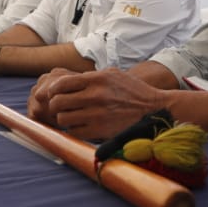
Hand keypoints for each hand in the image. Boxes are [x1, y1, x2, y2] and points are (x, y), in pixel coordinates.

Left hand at [37, 68, 170, 139]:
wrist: (154, 108)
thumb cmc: (132, 90)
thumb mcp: (113, 74)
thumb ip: (90, 76)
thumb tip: (65, 82)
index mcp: (97, 79)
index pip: (61, 84)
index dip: (53, 90)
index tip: (55, 94)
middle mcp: (95, 96)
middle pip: (57, 103)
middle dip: (56, 106)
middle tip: (62, 107)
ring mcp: (97, 115)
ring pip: (63, 119)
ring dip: (65, 119)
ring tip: (73, 117)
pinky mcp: (100, 131)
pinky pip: (74, 132)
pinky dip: (75, 130)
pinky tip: (83, 126)